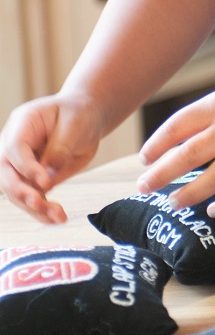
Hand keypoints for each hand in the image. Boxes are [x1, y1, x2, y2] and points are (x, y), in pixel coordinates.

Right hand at [0, 95, 102, 223]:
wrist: (85, 117)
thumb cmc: (78, 115)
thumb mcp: (75, 125)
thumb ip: (60, 149)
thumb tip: (48, 176)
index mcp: (22, 124)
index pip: (14, 148)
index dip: (27, 167)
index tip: (46, 182)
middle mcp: (13, 146)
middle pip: (5, 173)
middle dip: (20, 191)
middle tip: (40, 203)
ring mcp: (20, 164)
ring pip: (16, 191)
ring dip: (33, 207)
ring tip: (57, 216)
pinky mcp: (32, 179)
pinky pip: (32, 197)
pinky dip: (43, 211)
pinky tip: (57, 219)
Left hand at [136, 65, 214, 217]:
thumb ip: (206, 117)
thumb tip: (176, 143)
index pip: (177, 126)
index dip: (156, 144)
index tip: (145, 159)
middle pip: (189, 154)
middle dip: (162, 173)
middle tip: (144, 186)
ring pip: (214, 176)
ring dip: (190, 193)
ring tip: (173, 202)